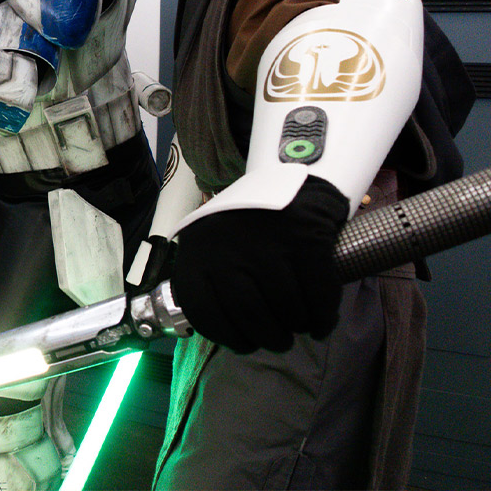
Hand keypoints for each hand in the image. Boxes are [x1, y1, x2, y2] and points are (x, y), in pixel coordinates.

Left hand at [170, 176, 348, 353]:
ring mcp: (267, 241)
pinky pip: (317, 291)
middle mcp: (227, 247)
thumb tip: (221, 330)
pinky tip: (321, 324)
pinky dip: (322, 315)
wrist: (288, 176)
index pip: (203, 310)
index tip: (245, 344)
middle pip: (248, 313)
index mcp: (198, 251)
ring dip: (296, 326)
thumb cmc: (247, 224)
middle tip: (279, 341)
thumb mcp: (212, 245)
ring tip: (299, 327)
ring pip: (285, 306)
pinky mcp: (305, 237)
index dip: (227, 336)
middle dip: (268, 337)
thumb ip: (210, 280)